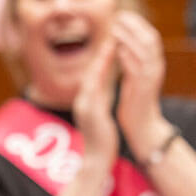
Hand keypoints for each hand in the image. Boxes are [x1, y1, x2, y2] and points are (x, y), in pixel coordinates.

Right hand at [72, 37, 118, 167]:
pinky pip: (95, 91)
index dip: (103, 57)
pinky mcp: (90, 114)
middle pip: (91, 72)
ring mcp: (84, 107)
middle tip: (111, 34)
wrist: (96, 160)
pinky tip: (108, 68)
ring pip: (91, 78)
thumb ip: (100, 99)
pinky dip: (100, 78)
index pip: (95, 75)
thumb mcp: (99, 115)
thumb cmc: (100, 139)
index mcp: (87, 101)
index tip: (112, 40)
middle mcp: (83, 101)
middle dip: (101, 53)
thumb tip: (104, 86)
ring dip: (100, 60)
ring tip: (110, 44)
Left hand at [112, 11, 172, 158]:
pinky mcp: (145, 88)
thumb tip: (121, 44)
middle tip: (120, 15)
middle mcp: (156, 67)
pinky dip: (128, 57)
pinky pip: (137, 69)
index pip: (149, 36)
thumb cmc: (136, 101)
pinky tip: (118, 49)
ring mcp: (152, 77)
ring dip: (130, 38)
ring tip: (116, 28)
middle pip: (150, 38)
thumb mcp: (133, 76)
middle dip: (135, 25)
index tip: (122, 14)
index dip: (137, 23)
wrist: (142, 125)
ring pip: (145, 51)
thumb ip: (130, 61)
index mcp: (153, 64)